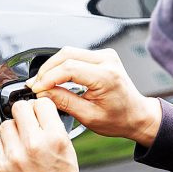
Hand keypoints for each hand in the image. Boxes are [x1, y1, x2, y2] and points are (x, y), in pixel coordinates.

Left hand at [0, 98, 84, 171]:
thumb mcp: (68, 149)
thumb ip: (53, 127)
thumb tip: (38, 109)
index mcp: (55, 137)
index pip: (41, 103)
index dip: (40, 107)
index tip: (40, 112)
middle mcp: (34, 144)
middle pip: (19, 108)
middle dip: (24, 113)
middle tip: (27, 123)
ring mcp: (15, 155)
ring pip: (6, 124)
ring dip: (13, 129)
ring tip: (21, 140)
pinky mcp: (2, 166)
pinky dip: (6, 145)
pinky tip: (15, 153)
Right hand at [27, 47, 161, 146]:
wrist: (137, 115)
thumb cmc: (119, 119)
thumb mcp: (88, 116)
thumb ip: (64, 102)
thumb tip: (43, 92)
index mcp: (107, 76)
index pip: (69, 68)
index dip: (48, 78)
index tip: (36, 89)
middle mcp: (107, 60)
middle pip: (66, 55)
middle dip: (46, 70)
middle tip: (35, 85)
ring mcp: (105, 55)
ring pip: (69, 52)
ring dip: (52, 66)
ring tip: (42, 83)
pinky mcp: (102, 56)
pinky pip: (76, 55)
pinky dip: (62, 65)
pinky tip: (54, 77)